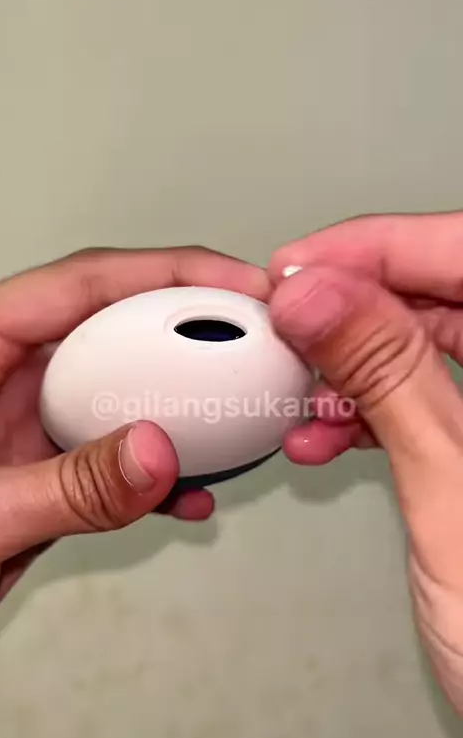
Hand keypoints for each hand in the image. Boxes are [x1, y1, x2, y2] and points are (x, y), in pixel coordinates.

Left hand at [0, 245, 268, 615]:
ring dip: (185, 404)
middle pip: (117, 328)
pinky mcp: (48, 467)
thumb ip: (68, 487)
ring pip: (127, 390)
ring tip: (242, 415)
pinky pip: (117, 453)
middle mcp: (9, 374)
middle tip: (259, 341)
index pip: (81, 285)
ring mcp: (32, 421)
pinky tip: (189, 495)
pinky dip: (158, 472)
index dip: (166, 273)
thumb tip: (155, 453)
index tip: (235, 282)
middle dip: (193, 333)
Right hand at [268, 212, 462, 715]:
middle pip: (446, 296)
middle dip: (357, 307)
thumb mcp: (452, 489)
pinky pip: (419, 402)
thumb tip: (321, 297)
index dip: (384, 248)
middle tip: (290, 322)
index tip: (306, 267)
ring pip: (428, 348)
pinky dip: (367, 413)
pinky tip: (325, 436)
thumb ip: (391, 379)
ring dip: (355, 366)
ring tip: (303, 391)